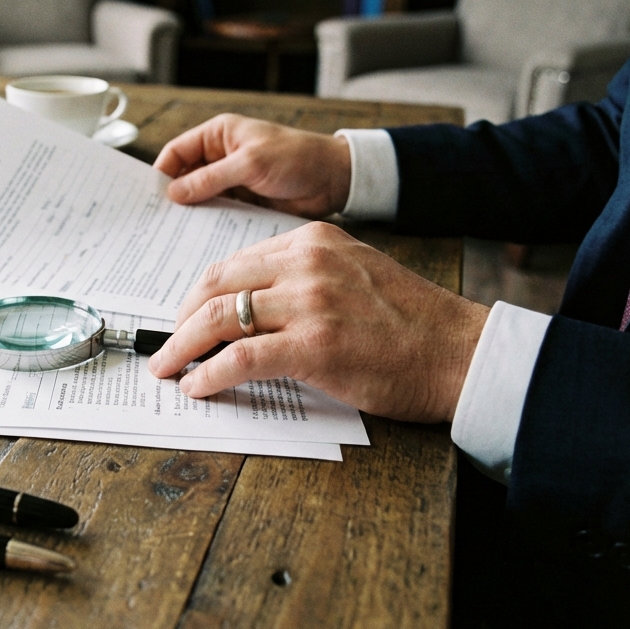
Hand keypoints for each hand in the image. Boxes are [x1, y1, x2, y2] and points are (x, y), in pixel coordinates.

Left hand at [147, 222, 488, 423]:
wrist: (462, 352)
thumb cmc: (414, 324)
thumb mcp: (354, 276)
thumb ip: (305, 280)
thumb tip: (251, 311)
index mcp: (314, 241)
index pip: (236, 263)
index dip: (202, 295)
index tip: (186, 318)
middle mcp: (306, 262)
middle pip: (216, 284)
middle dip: (182, 318)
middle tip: (167, 345)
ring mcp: (309, 301)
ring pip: (219, 317)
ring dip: (183, 347)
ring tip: (169, 369)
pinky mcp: (313, 345)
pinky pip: (239, 357)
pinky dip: (210, 373)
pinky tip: (198, 387)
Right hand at [153, 114, 351, 218]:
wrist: (334, 180)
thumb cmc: (297, 158)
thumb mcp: (250, 164)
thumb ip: (210, 178)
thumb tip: (173, 193)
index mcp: (218, 136)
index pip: (176, 152)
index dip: (160, 173)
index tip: (147, 198)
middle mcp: (220, 157)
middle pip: (184, 177)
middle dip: (171, 197)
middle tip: (154, 222)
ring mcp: (231, 181)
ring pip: (199, 199)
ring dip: (190, 214)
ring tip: (171, 236)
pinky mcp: (242, 203)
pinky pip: (217, 214)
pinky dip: (208, 225)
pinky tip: (199, 241)